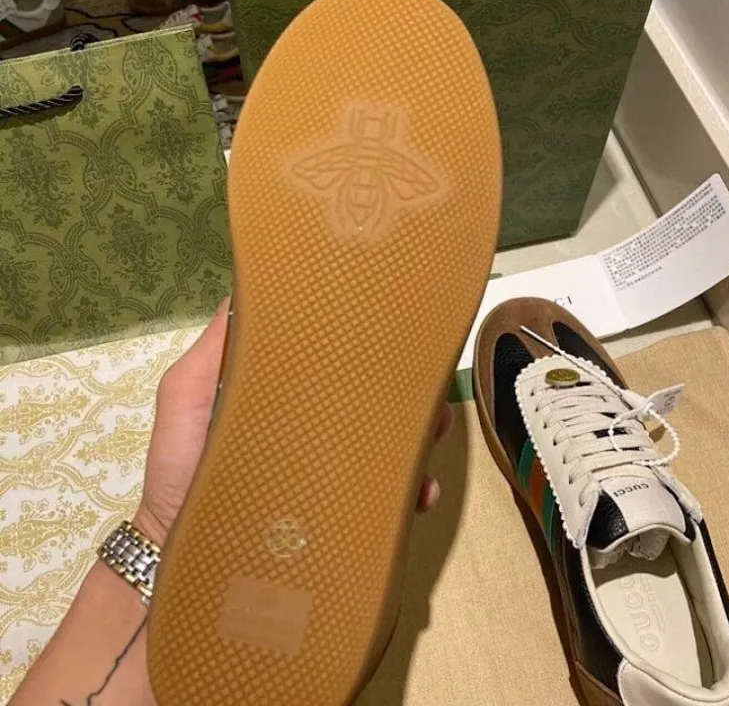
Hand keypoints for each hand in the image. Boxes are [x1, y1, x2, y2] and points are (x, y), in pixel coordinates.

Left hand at [135, 298, 452, 544]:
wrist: (183, 555)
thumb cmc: (180, 466)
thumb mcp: (187, 394)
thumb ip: (214, 348)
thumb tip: (249, 289)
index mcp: (284, 393)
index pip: (331, 359)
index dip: (363, 342)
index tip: (395, 326)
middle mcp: (313, 426)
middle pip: (369, 399)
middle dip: (405, 391)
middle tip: (430, 389)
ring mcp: (328, 468)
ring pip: (385, 442)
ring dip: (417, 436)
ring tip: (433, 435)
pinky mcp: (338, 510)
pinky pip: (383, 495)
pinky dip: (410, 491)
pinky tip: (421, 493)